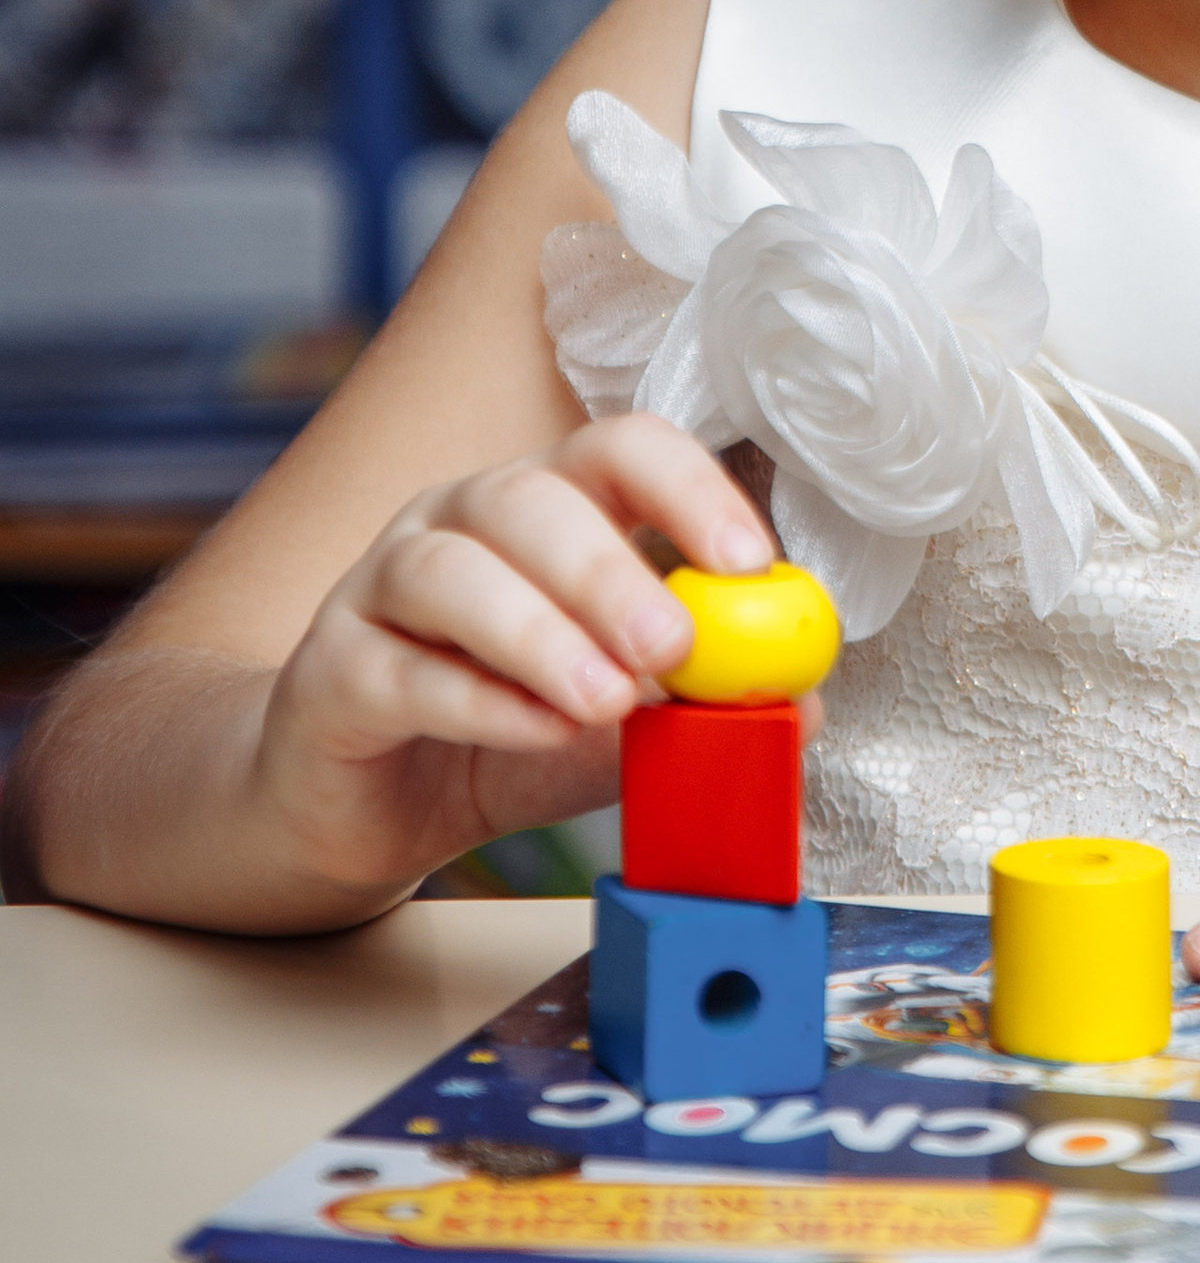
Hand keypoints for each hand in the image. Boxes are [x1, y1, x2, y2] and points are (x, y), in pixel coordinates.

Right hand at [250, 415, 783, 902]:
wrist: (364, 812)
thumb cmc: (499, 739)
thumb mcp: (616, 724)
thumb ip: (695, 705)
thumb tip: (804, 697)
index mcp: (547, 510)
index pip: (619, 450)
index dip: (688, 489)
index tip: (750, 560)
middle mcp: (458, 524)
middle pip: (531, 500)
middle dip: (610, 570)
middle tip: (675, 643)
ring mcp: (382, 589)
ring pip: (450, 571)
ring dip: (540, 633)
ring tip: (610, 699)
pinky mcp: (331, 672)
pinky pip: (400, 668)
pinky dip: (476, 700)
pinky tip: (537, 732)